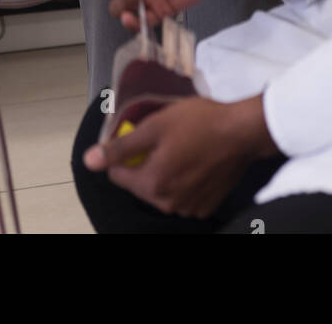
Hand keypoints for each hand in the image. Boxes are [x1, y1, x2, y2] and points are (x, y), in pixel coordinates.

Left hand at [82, 94, 277, 217]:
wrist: (243, 132)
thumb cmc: (198, 122)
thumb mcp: (155, 126)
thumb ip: (120, 147)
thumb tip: (89, 161)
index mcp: (151, 185)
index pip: (117, 174)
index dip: (124, 151)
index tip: (141, 134)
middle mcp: (167, 204)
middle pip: (140, 183)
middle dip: (146, 162)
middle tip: (165, 137)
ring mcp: (189, 209)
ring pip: (162, 189)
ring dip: (165, 171)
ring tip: (182, 147)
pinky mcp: (206, 207)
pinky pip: (182, 195)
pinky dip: (184, 181)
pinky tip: (196, 161)